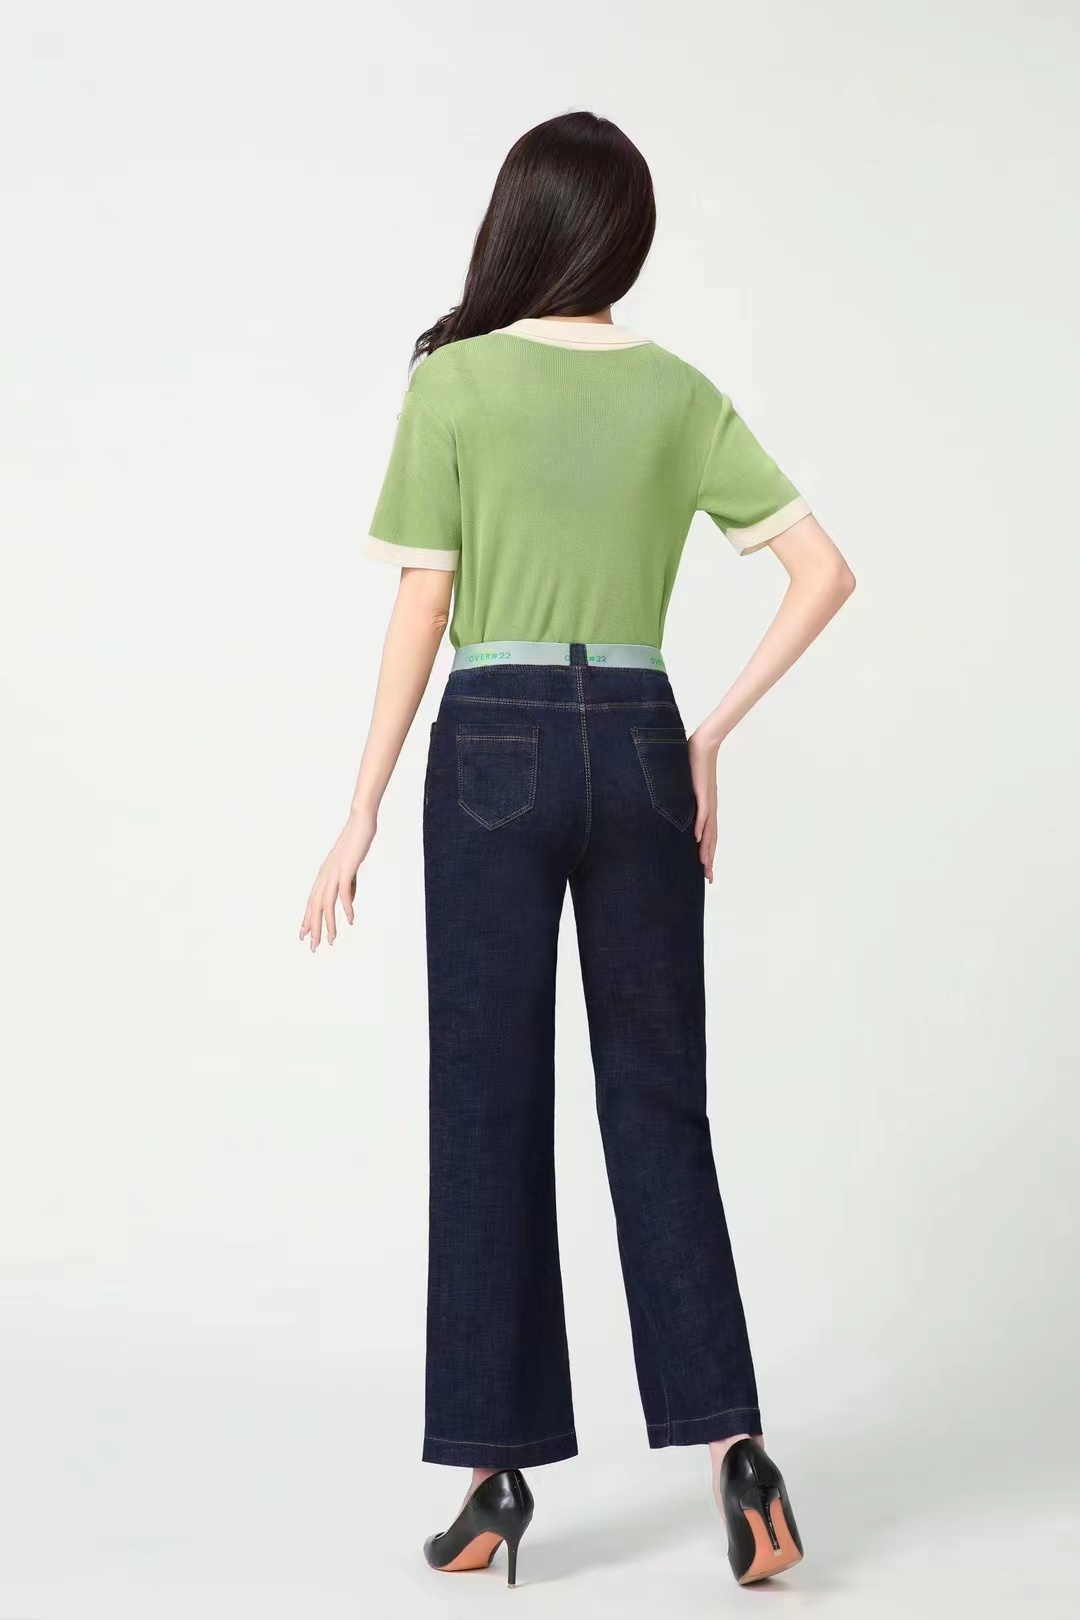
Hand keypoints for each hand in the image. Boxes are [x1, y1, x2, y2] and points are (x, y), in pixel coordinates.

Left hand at [299, 807, 376, 950]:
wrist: (360, 823)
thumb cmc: (356, 843)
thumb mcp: (350, 867)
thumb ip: (349, 883)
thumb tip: (349, 899)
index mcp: (323, 875)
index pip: (311, 902)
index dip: (307, 920)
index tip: (305, 936)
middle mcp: (324, 876)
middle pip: (314, 907)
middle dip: (313, 929)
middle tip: (313, 947)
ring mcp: (333, 873)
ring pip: (326, 904)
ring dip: (328, 924)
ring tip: (331, 940)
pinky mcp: (345, 869)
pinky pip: (344, 894)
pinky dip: (346, 908)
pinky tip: (350, 921)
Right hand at [687, 728, 719, 882]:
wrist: (705, 745)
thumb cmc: (695, 764)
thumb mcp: (686, 787)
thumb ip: (682, 800)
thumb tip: (670, 806)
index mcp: (707, 810)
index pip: (709, 837)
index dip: (707, 855)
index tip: (705, 872)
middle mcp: (710, 810)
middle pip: (711, 840)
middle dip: (709, 861)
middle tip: (708, 879)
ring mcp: (708, 802)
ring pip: (709, 831)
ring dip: (706, 850)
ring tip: (704, 866)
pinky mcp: (703, 793)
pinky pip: (703, 813)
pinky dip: (701, 827)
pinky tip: (698, 839)